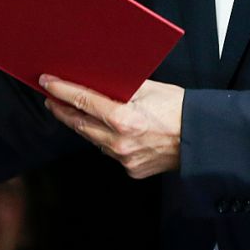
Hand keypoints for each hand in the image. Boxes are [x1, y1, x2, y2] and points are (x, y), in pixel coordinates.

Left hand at [41, 75, 182, 178]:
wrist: (202, 138)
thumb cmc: (179, 109)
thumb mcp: (149, 89)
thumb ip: (121, 87)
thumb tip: (96, 80)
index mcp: (123, 118)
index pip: (82, 101)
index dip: (61, 90)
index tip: (47, 82)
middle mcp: (120, 142)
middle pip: (79, 124)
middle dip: (62, 109)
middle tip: (51, 97)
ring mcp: (124, 159)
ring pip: (92, 140)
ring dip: (81, 125)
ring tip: (72, 111)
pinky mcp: (131, 169)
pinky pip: (109, 152)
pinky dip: (104, 140)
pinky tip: (102, 129)